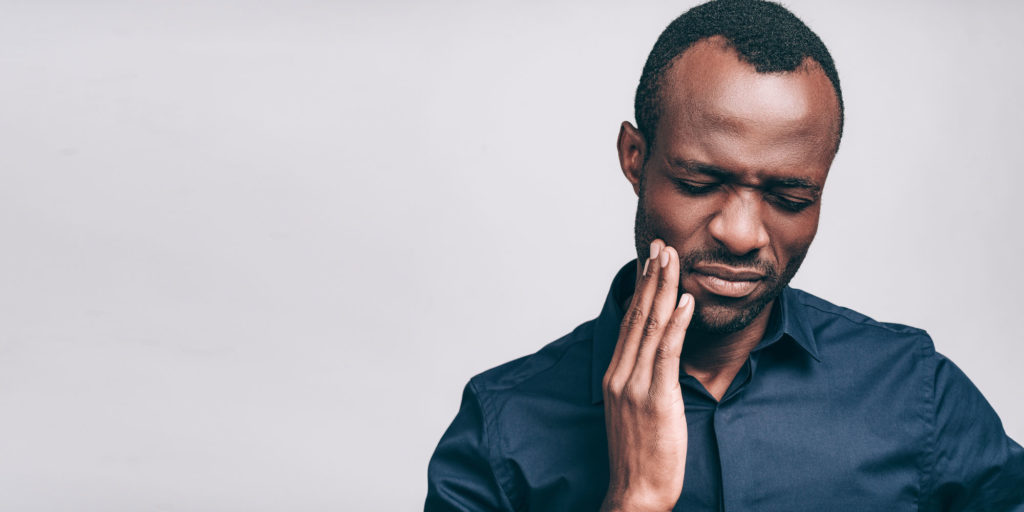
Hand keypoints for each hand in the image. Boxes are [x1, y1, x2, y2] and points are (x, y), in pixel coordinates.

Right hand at [600, 240, 693, 511]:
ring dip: (663, 289)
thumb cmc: (641, 456)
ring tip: (672, 260)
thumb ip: (643, 381)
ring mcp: (635, 385)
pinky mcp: (655, 398)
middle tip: (661, 246)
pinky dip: (677, 324)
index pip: (629, 322)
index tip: (650, 261)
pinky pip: (666, 353)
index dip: (641, 289)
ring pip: (650, 326)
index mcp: (615, 376)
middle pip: (637, 316)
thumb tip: (659, 358)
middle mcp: (620, 375)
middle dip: (651, 278)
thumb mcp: (635, 411)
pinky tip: (686, 301)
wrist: (636, 492)